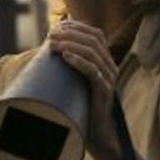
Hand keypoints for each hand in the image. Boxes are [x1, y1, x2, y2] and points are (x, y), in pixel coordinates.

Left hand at [48, 20, 117, 148]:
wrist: (95, 132)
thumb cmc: (80, 104)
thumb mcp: (75, 80)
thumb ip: (68, 63)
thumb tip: (47, 46)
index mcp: (106, 60)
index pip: (96, 34)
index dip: (77, 27)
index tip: (57, 26)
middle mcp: (111, 66)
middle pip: (94, 40)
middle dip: (71, 34)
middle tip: (51, 35)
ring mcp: (110, 78)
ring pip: (93, 53)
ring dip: (70, 45)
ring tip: (53, 44)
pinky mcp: (105, 92)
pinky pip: (94, 72)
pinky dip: (79, 61)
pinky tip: (65, 57)